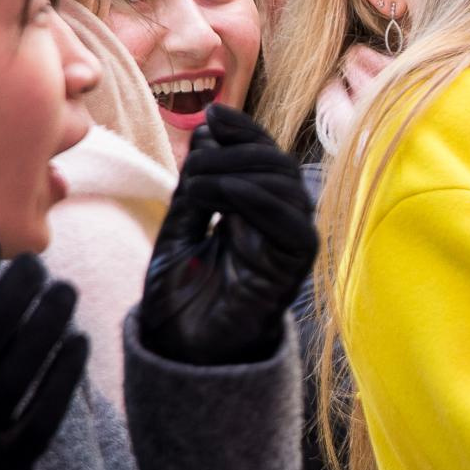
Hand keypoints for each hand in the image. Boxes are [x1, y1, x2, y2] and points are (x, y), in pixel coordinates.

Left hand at [139, 106, 319, 366]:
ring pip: (286, 186)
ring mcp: (288, 245)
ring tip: (199, 184)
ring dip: (239, 171)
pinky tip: (223, 194)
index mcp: (254, 212)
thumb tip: (208, 130)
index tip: (214, 116)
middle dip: (237, 149)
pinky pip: (292, 223)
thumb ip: (194, 187)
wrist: (180, 354)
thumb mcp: (176, 228)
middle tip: (196, 159)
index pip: (264, 156)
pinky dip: (257, 199)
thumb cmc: (179, 300)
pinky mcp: (292, 269)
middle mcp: (278, 225)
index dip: (245, 130)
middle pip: (277, 165)